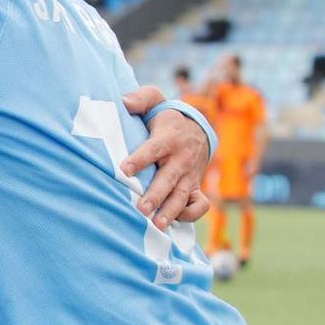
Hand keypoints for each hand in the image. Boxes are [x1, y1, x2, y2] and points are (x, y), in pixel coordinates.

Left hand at [119, 87, 210, 227]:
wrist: (196, 130)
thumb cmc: (165, 119)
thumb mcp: (154, 100)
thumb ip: (140, 98)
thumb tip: (124, 102)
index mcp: (168, 138)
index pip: (153, 149)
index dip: (139, 159)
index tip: (123, 170)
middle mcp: (180, 159)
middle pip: (168, 179)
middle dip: (156, 195)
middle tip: (141, 208)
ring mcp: (190, 175)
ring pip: (182, 195)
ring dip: (170, 211)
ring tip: (157, 225)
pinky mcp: (195, 187)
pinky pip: (200, 204)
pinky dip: (191, 214)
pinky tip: (174, 220)